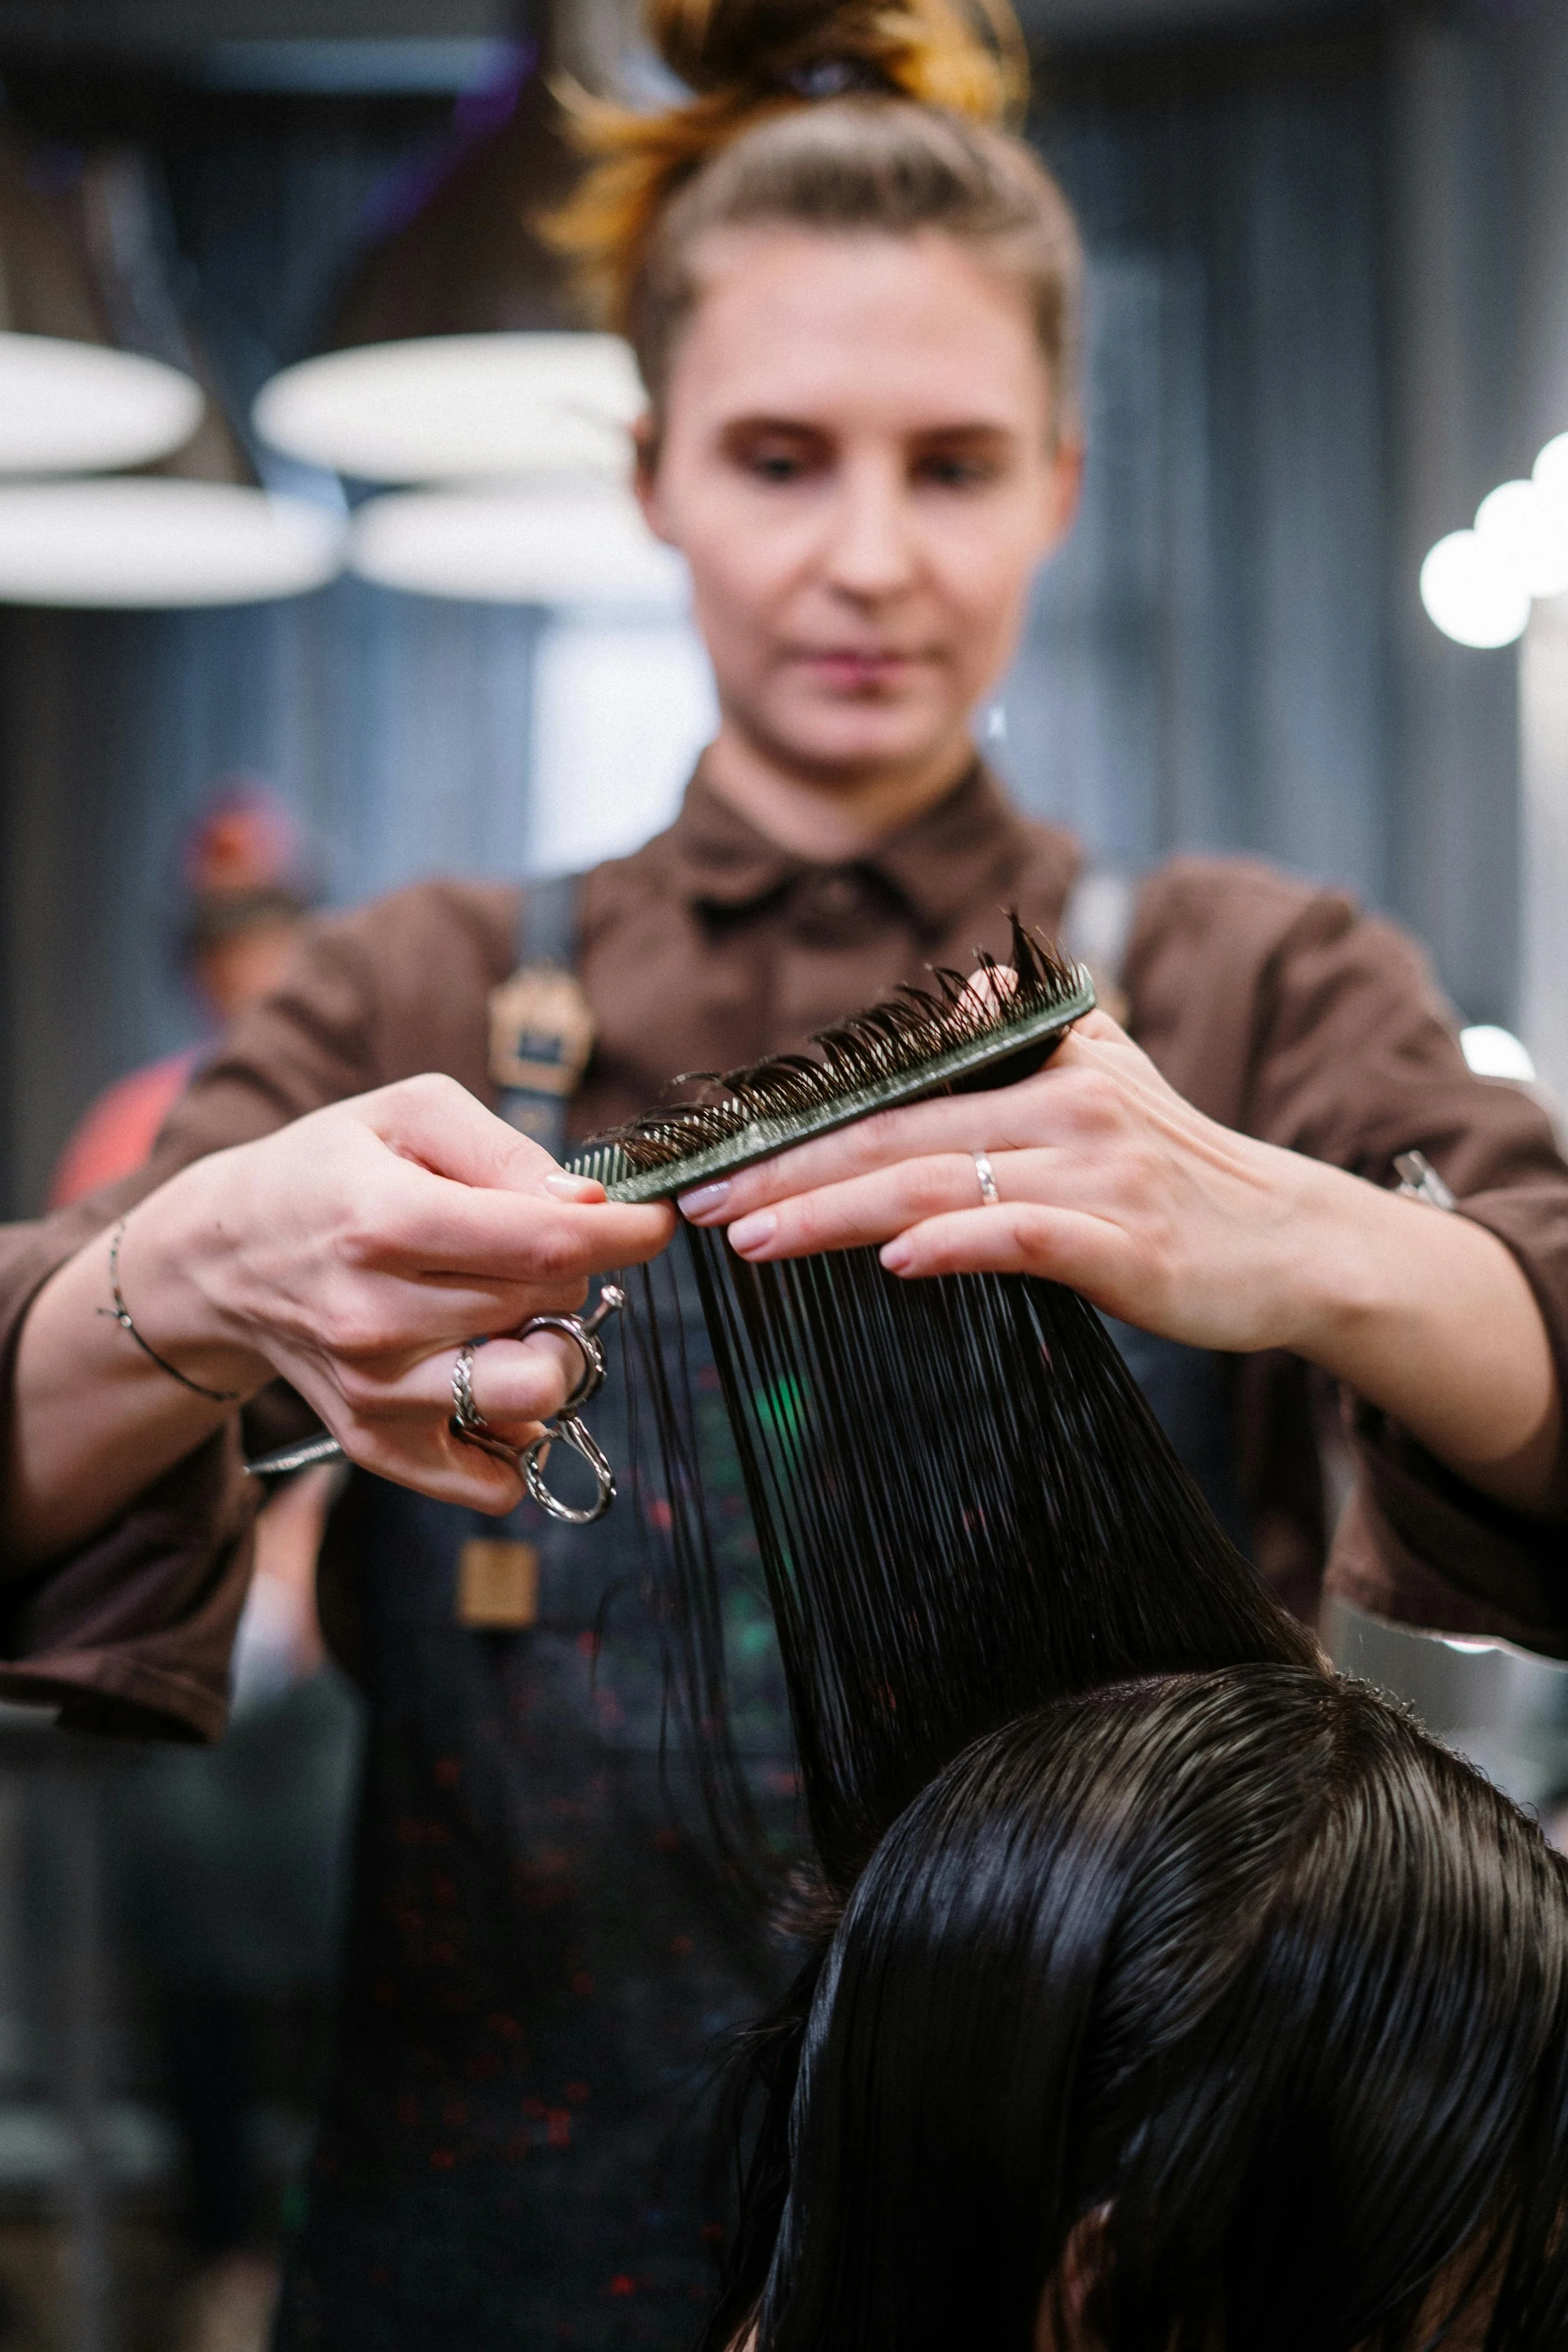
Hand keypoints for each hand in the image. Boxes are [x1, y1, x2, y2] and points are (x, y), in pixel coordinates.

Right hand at [10, 1076, 673, 1557]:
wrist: (225, 1255)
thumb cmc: (329, 1170)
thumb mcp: (409, 1114)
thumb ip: (506, 1150)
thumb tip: (589, 1208)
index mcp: (384, 1220)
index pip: (548, 1243)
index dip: (628, 1233)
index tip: (653, 1221)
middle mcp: (376, 1317)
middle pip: (549, 1307)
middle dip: (571, 1270)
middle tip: (536, 1247)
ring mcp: (376, 1392)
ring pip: (535, 1395)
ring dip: (554, 1351)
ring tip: (518, 1315)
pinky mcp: (376, 1444)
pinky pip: (495, 1480)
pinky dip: (517, 1438)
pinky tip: (493, 1375)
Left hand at [681, 1012, 1344, 1354]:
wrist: (1295, 1243)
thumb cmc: (1183, 1170)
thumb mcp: (1111, 1075)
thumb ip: (1026, 1033)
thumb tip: (956, 988)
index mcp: (1046, 1067)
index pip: (896, 1094)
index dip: (799, 1125)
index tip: (714, 1157)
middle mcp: (1067, 1107)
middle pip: (896, 1137)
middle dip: (786, 1171)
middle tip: (700, 1203)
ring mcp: (1098, 1175)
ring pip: (938, 1183)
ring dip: (834, 1212)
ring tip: (754, 1238)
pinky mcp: (1129, 1242)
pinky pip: (1024, 1234)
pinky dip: (956, 1244)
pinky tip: (895, 1260)